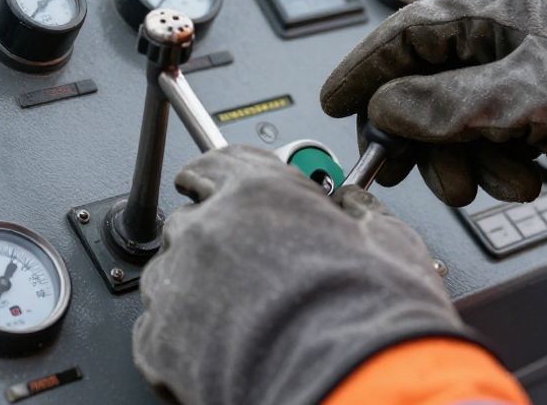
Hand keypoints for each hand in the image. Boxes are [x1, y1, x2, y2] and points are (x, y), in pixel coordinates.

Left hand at [132, 145, 478, 404]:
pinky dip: (180, 336)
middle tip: (250, 268)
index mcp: (259, 192)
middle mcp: (209, 229)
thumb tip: (355, 206)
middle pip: (191, 220)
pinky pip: (155, 328)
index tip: (213, 186)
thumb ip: (359, 213)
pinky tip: (218, 348)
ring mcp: (177, 285)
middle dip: (215, 239)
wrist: (351, 391)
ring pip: (169, 273)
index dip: (219, 177)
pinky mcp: (159, 341)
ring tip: (238, 319)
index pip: (217, 164)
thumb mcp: (390, 244)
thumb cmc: (374, 322)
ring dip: (194, 287)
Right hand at [320, 0, 546, 215]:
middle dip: (415, 132)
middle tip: (402, 168)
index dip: (363, 70)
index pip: (403, 33)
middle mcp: (502, 35)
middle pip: (423, 82)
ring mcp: (521, 73)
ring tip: (489, 179)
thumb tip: (384, 109)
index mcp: (495, 9)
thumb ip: (443, 103)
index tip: (336, 104)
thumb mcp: (524, 96)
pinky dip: (495, 164)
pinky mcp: (540, 108)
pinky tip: (524, 175)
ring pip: (454, 118)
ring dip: (462, 158)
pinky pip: (489, 138)